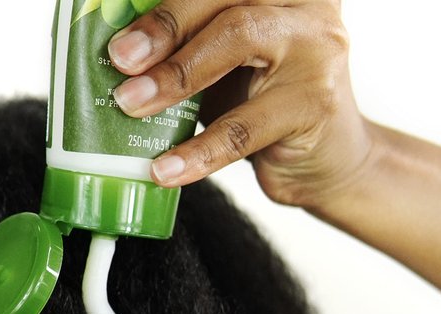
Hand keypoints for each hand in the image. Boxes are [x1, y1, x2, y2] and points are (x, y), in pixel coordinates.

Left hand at [108, 0, 370, 208]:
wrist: (325, 161)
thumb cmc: (263, 104)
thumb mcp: (224, 64)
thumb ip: (187, 46)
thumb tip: (115, 49)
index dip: (164, 4)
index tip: (118, 28)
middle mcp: (303, 2)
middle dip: (165, 27)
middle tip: (120, 59)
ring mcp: (316, 47)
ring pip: (237, 41)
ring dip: (175, 76)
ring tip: (130, 105)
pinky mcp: (315, 104)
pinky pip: (244, 127)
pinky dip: (198, 151)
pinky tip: (164, 170)